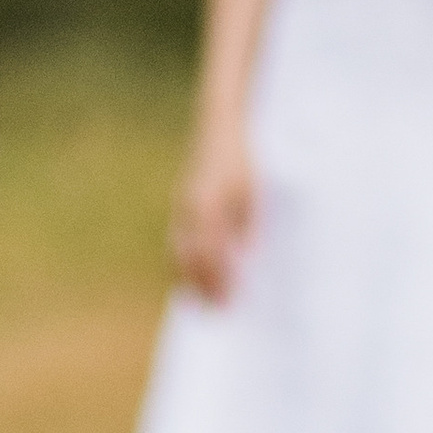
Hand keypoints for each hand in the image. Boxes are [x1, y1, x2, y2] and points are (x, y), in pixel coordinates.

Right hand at [171, 127, 255, 301]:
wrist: (222, 124)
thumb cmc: (242, 157)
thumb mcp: (253, 191)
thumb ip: (246, 223)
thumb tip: (246, 253)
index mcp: (210, 207)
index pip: (210, 255)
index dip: (218, 281)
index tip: (229, 302)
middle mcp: (191, 209)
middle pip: (189, 257)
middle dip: (201, 285)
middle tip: (215, 309)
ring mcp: (183, 204)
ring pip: (179, 249)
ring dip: (189, 276)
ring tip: (201, 298)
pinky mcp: (182, 200)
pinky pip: (179, 237)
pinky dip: (185, 258)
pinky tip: (195, 269)